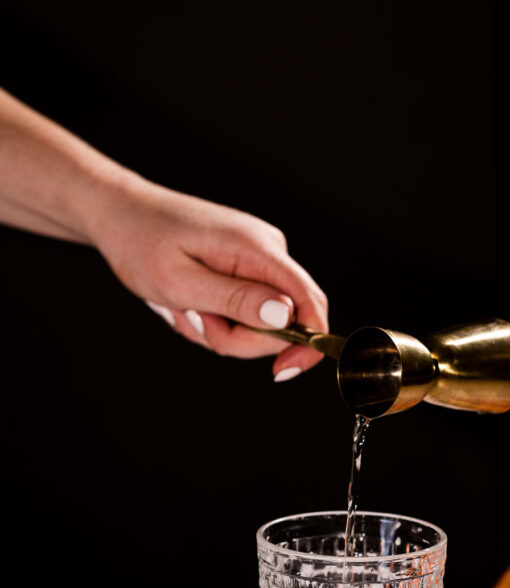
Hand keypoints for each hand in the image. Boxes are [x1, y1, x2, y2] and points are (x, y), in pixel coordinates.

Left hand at [87, 174, 328, 378]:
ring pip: (261, 323)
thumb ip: (236, 300)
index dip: (308, 342)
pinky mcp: (247, 269)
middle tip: (197, 320)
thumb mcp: (181, 282)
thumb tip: (286, 316)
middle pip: (284, 322)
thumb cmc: (141, 242)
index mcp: (257, 248)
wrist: (122, 215)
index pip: (309, 299)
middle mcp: (267, 250)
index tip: (283, 371)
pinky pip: (245, 313)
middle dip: (240, 337)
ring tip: (186, 307)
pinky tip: (190, 303)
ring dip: (221, 330)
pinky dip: (217, 319)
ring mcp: (258, 260)